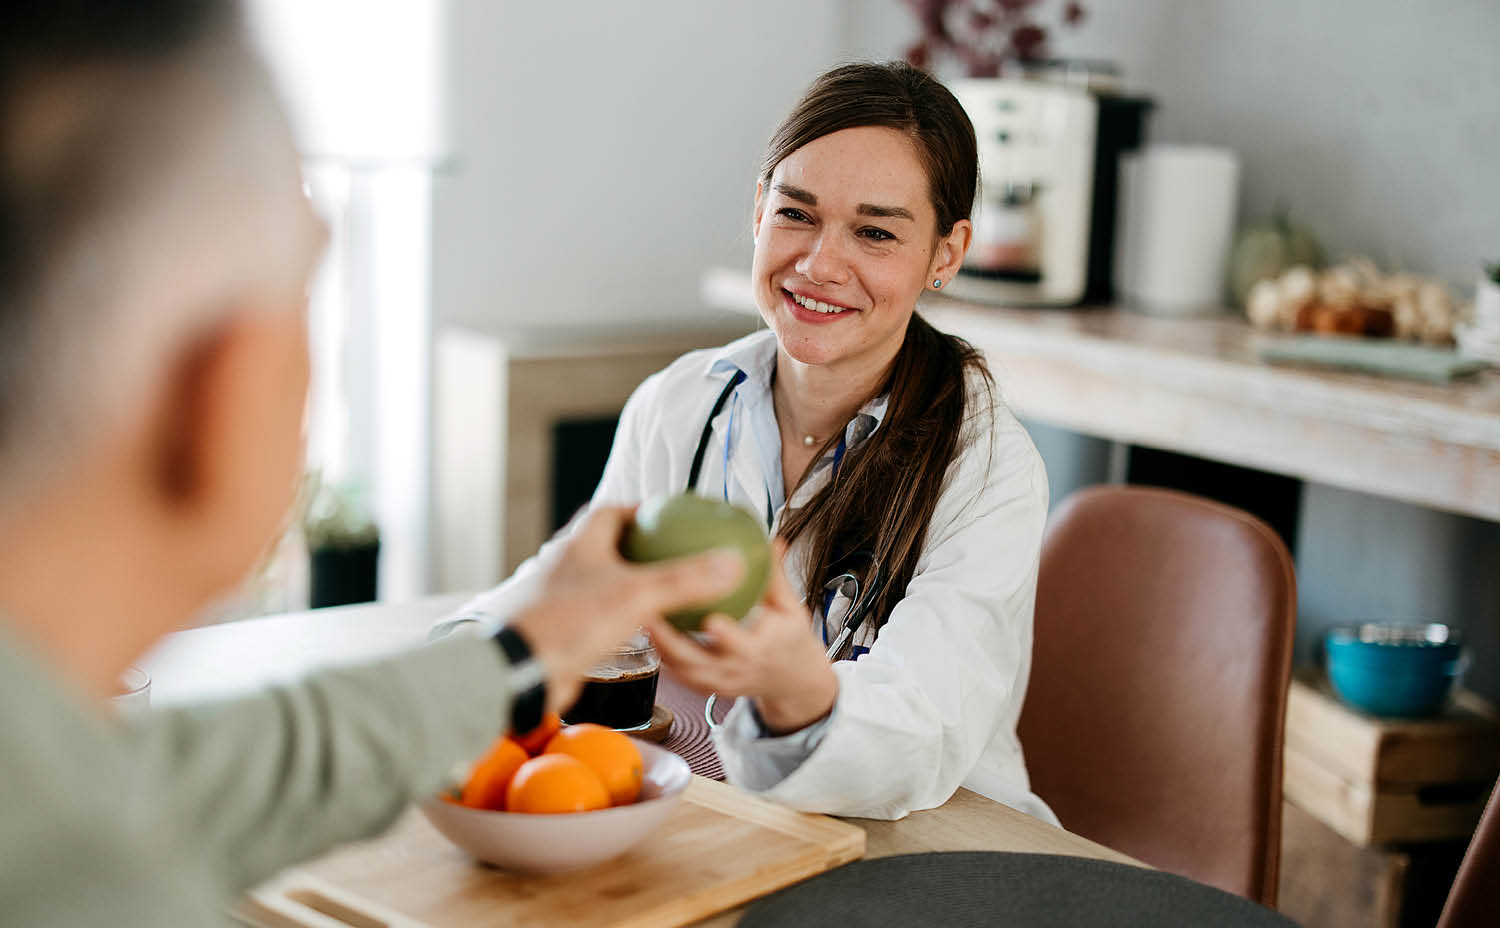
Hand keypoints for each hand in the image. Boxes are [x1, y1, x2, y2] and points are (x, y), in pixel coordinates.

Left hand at [510, 505, 744, 713]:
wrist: (519, 671)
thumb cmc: (567, 622)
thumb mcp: (637, 596)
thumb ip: (685, 580)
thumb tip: (731, 563)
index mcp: (580, 543)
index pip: (612, 512)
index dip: (642, 511)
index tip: (670, 517)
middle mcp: (566, 566)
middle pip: (606, 546)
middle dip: (638, 548)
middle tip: (673, 556)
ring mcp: (560, 599)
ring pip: (600, 584)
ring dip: (628, 585)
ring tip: (664, 594)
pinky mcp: (559, 631)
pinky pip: (595, 616)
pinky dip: (618, 618)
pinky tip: (641, 632)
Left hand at [647, 540, 837, 734]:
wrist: (790, 681)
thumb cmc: (789, 637)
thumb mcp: (791, 608)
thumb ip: (775, 576)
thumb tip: (768, 540)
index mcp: (762, 649)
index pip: (742, 644)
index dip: (725, 635)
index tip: (709, 619)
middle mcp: (738, 671)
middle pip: (698, 661)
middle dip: (672, 641)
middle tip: (649, 612)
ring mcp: (719, 683)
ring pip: (681, 669)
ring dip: (658, 645)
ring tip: (637, 617)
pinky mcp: (705, 688)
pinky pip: (677, 673)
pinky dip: (660, 654)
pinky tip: (643, 630)